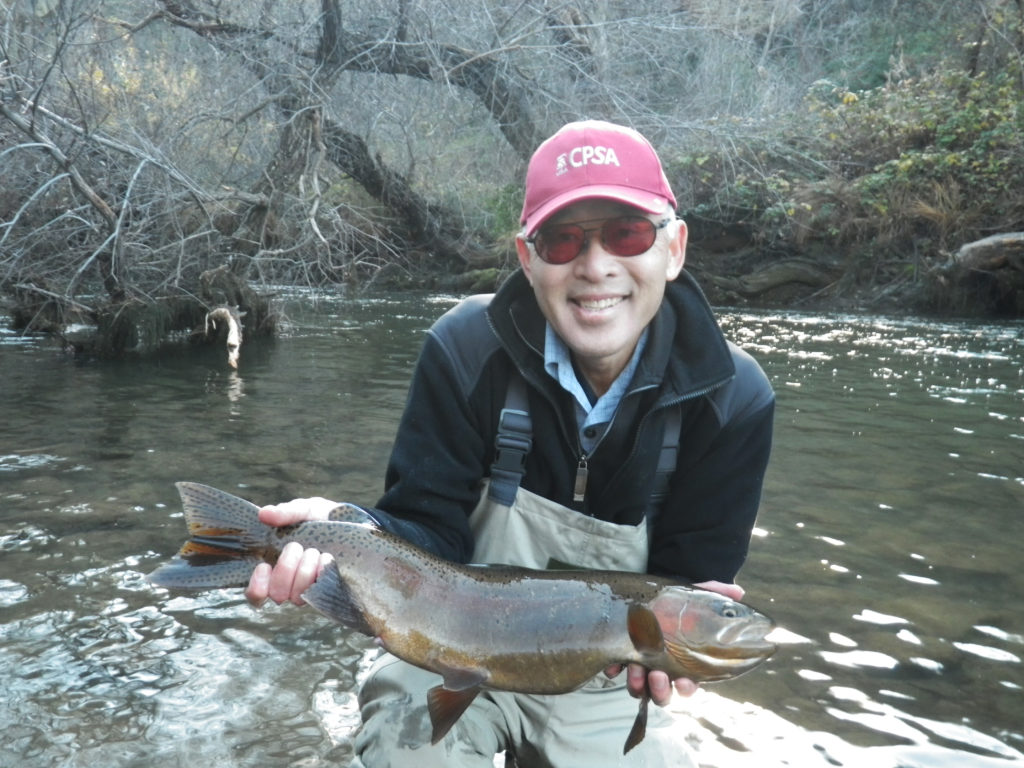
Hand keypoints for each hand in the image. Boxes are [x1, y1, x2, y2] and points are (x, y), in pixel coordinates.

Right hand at [244, 497, 337, 606]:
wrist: (353, 522)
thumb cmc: (322, 518)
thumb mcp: (304, 510)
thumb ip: (285, 512)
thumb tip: (264, 514)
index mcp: (275, 567)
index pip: (256, 594)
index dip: (256, 587)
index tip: (264, 566)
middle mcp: (290, 583)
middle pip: (277, 595)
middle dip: (285, 570)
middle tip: (295, 546)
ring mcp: (309, 589)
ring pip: (297, 597)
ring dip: (304, 572)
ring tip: (314, 551)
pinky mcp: (329, 590)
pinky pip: (319, 594)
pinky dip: (320, 574)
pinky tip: (326, 558)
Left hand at [609, 579, 745, 705]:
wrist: (648, 593)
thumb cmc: (675, 602)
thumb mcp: (693, 595)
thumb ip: (714, 593)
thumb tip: (738, 592)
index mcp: (683, 661)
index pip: (688, 684)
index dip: (686, 688)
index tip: (683, 682)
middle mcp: (662, 668)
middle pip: (662, 693)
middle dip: (660, 689)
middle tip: (656, 675)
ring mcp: (640, 665)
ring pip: (639, 688)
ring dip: (637, 683)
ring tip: (635, 668)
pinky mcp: (620, 656)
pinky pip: (615, 670)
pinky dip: (615, 668)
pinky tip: (614, 664)